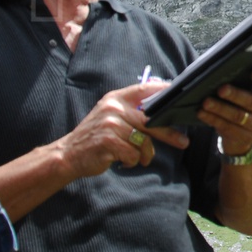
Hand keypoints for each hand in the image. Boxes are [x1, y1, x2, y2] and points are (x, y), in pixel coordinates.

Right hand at [55, 80, 184, 177]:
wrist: (68, 154)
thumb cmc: (95, 137)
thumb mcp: (110, 116)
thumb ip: (131, 111)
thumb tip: (161, 111)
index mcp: (115, 98)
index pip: (144, 89)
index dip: (164, 91)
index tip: (180, 97)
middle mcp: (113, 108)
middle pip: (151, 120)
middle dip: (169, 133)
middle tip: (183, 142)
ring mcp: (110, 124)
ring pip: (144, 141)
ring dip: (145, 155)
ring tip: (139, 159)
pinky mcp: (108, 141)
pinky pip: (133, 154)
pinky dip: (133, 161)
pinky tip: (124, 161)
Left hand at [199, 67, 251, 155]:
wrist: (246, 130)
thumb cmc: (245, 98)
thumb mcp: (249, 89)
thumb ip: (244, 79)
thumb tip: (224, 68)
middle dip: (235, 95)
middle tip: (221, 89)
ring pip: (238, 116)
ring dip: (220, 108)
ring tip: (206, 102)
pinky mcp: (247, 138)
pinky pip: (228, 128)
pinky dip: (213, 119)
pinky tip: (202, 113)